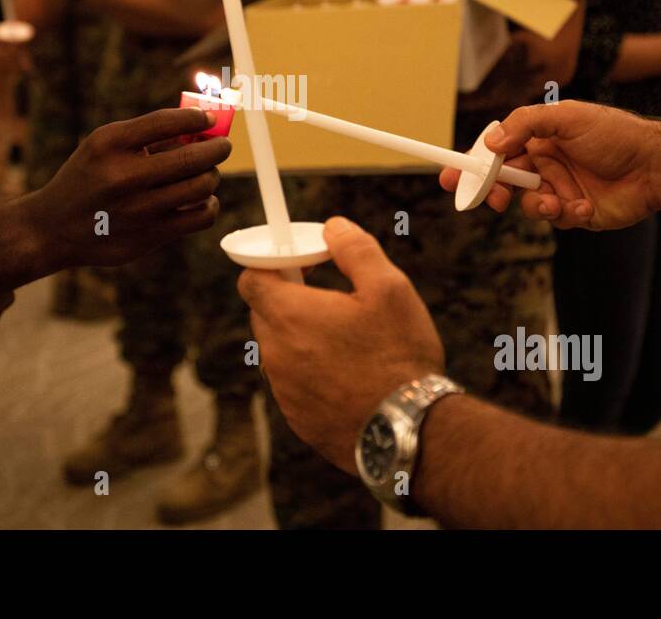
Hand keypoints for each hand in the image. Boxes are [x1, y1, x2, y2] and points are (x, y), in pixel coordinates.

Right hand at [21, 107, 230, 267]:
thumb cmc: (89, 177)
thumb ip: (148, 135)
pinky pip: (201, 217)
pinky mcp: (149, 237)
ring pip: (202, 186)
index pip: (167, 121)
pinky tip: (202, 200)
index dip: (198, 118)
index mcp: (110, 144)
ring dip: (211, 176)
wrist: (55, 227)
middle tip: (222, 146)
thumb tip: (202, 127)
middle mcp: (124, 176)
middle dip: (217, 147)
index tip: (209, 120)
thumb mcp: (104, 145)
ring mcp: (138, 209)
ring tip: (205, 173)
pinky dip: (209, 205)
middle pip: (193, 157)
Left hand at [238, 216, 444, 471]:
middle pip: (264, 313)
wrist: (410, 432)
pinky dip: (311, 372)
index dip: (269, 263)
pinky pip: (293, 383)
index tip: (295, 261)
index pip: (250, 278)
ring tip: (347, 340)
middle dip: (289, 299)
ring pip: (280, 350)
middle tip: (329, 298)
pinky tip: (348, 375)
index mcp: (290, 315)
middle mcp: (276, 354)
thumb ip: (355, 250)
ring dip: (301, 338)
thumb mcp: (389, 288)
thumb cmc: (400, 357)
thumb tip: (333, 227)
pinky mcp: (297, 419)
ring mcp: (284, 391)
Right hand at [440, 100, 660, 230]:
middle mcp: (546, 164)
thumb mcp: (566, 117)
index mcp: (539, 139)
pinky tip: (585, 204)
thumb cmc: (615, 134)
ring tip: (555, 202)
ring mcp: (559, 189)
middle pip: (504, 181)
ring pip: (527, 204)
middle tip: (496, 198)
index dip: (472, 165)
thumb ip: (523, 125)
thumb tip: (490, 143)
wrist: (656, 166)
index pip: (496, 151)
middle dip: (496, 191)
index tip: (450, 177)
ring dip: (536, 204)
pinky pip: (556, 219)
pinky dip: (566, 213)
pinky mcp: (575, 212)